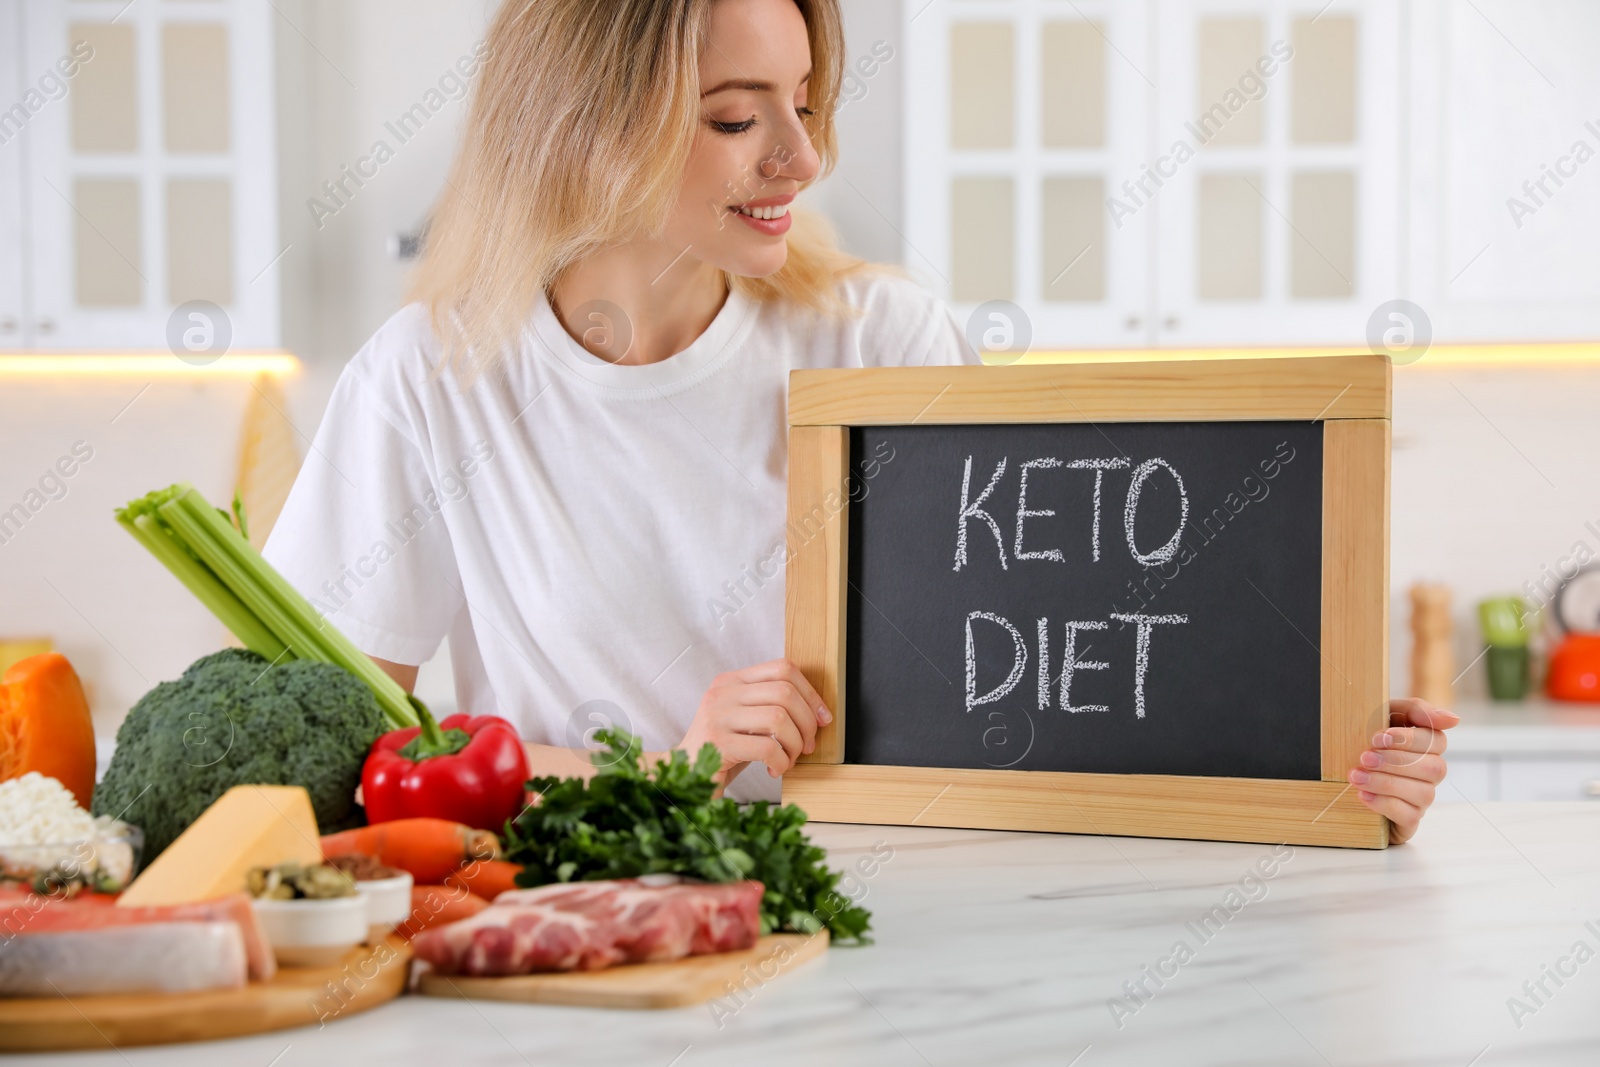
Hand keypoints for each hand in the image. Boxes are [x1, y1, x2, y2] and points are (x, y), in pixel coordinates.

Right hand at [678, 658, 831, 786]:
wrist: (685, 776)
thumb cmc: (723, 750)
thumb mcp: (746, 719)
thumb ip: (770, 705)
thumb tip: (816, 710)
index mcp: (731, 680)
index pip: (782, 668)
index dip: (810, 693)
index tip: (822, 718)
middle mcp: (722, 692)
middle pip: (785, 692)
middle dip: (807, 723)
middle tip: (806, 746)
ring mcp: (717, 716)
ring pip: (779, 717)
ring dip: (794, 744)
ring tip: (788, 759)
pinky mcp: (717, 743)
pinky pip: (767, 747)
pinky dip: (781, 761)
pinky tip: (775, 769)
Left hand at [1348, 697, 1460, 843]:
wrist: (1340, 768)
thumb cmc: (1368, 739)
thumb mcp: (1386, 715)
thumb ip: (1417, 710)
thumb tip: (1453, 720)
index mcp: (1428, 745)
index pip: (1436, 741)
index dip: (1409, 740)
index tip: (1377, 737)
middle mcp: (1431, 773)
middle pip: (1433, 768)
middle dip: (1396, 762)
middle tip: (1365, 757)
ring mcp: (1423, 798)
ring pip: (1423, 793)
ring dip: (1386, 783)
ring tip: (1356, 776)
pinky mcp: (1409, 820)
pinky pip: (1409, 816)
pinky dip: (1384, 804)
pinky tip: (1363, 795)